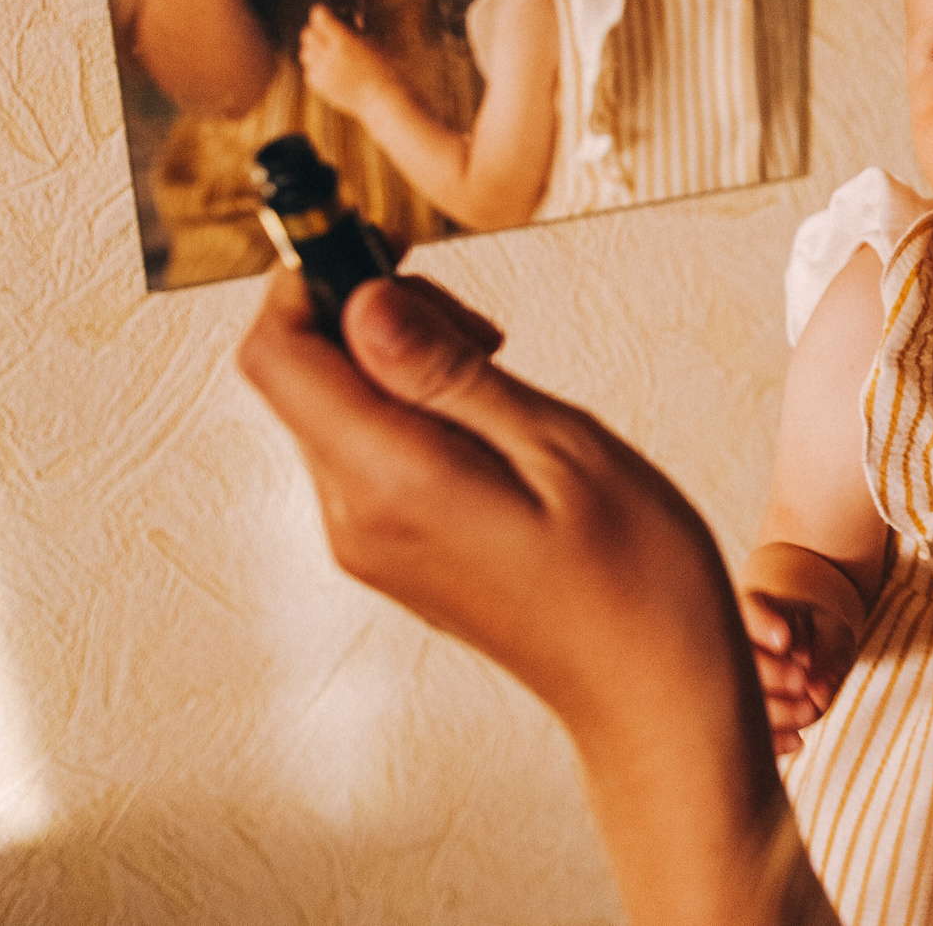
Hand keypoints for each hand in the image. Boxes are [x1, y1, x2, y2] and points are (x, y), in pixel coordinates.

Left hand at [236, 272, 811, 921]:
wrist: (653, 693)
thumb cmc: (636, 576)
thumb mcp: (560, 446)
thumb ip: (449, 373)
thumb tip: (362, 300)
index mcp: (392, 485)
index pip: (279, 354)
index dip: (312, 276)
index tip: (382, 239)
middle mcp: (356, 518)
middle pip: (302, 373)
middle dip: (369, 312)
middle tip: (479, 321)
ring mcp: (369, 541)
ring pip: (335, 406)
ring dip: (397, 358)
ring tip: (499, 367)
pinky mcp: (394, 550)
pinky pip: (367, 449)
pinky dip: (412, 406)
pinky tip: (492, 416)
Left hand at [300, 4, 398, 115]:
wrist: (383, 100)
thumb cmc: (386, 68)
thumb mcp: (377, 40)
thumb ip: (359, 26)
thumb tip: (349, 16)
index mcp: (344, 41)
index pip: (319, 17)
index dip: (324, 12)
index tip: (329, 12)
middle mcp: (328, 56)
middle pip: (307, 33)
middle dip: (318, 29)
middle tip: (330, 31)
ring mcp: (321, 72)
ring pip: (304, 51)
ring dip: (314, 47)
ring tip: (330, 50)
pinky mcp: (318, 85)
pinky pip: (308, 69)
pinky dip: (316, 65)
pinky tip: (332, 67)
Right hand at [740, 590, 858, 755]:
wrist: (810, 661)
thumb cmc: (821, 638)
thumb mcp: (835, 634)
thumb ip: (831, 654)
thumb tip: (815, 691)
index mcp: (754, 611)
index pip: (747, 608)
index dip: (760, 624)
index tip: (784, 640)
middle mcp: (731, 644)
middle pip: (734, 656)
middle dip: (769, 674)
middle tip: (801, 682)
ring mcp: (727, 683)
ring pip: (733, 698)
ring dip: (773, 712)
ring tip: (808, 710)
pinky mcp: (734, 719)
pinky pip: (741, 737)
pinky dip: (770, 742)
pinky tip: (796, 740)